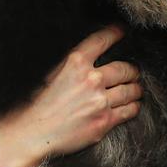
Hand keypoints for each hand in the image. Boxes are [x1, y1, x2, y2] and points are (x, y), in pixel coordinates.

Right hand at [0, 26, 141, 166]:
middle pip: (125, 68)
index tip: (122, 31)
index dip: (115, 33)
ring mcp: (100, 101)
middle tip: (132, 72)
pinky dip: (133, 107)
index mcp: (75, 62)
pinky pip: (129, 110)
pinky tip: (132, 105)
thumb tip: (93, 55)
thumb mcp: (52, 74)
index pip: (102, 40)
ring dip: (135, 89)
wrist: (31, 135)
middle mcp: (90, 79)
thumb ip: (74, 64)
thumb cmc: (37, 104)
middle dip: (132, 70)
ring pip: (131, 90)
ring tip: (135, 89)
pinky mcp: (104, 121)